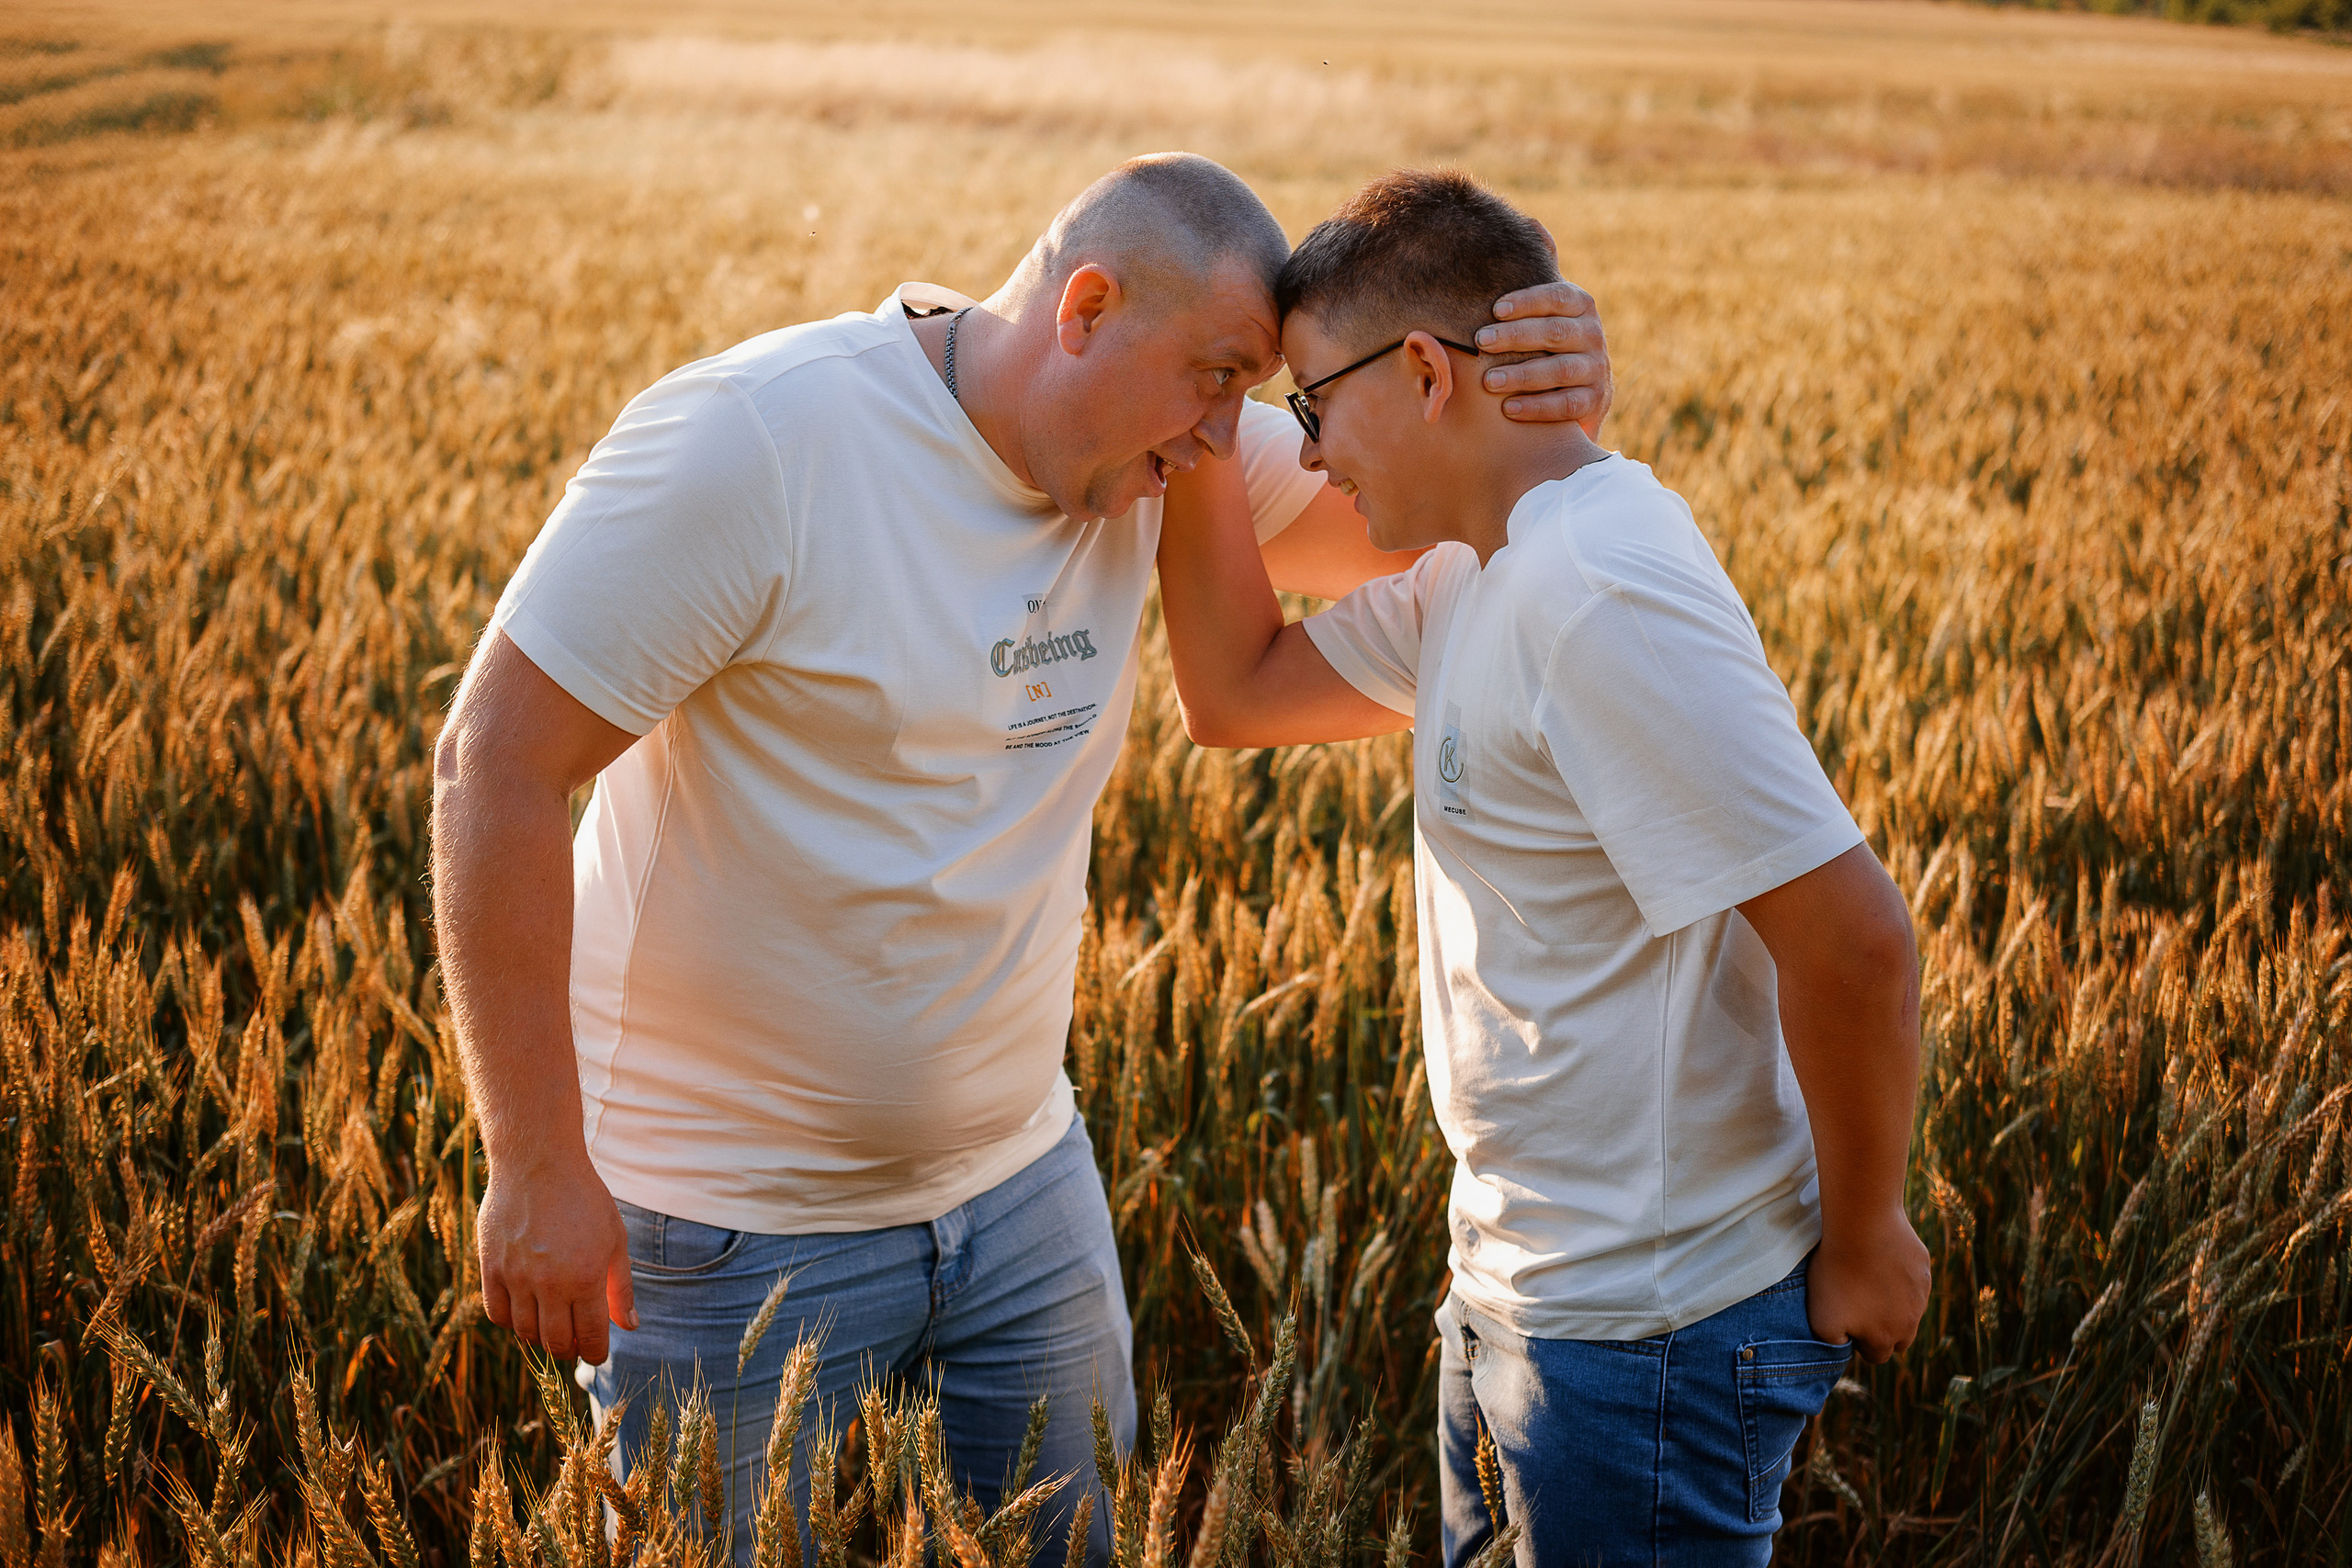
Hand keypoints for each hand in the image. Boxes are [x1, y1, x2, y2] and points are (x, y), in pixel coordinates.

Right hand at [478, 1153, 637, 1364]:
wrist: (538, 1163)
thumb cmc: (584, 1199)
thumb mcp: (615, 1240)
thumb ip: (620, 1288)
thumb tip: (629, 1327)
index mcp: (586, 1278)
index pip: (590, 1338)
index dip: (595, 1353)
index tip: (597, 1352)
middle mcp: (550, 1284)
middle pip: (556, 1343)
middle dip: (570, 1348)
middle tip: (575, 1339)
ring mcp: (516, 1277)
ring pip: (526, 1333)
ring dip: (541, 1336)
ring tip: (552, 1323)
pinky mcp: (490, 1268)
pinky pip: (497, 1314)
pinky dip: (512, 1321)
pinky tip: (525, 1309)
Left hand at [1475, 280, 1611, 437]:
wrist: (1580, 389)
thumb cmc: (1550, 338)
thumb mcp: (1549, 303)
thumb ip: (1541, 268)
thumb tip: (1530, 223)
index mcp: (1581, 304)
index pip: (1557, 297)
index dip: (1528, 301)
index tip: (1495, 309)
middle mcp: (1593, 334)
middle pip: (1555, 333)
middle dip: (1517, 337)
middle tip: (1481, 341)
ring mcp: (1597, 368)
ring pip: (1560, 371)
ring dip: (1523, 375)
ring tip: (1489, 381)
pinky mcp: (1595, 401)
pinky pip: (1567, 405)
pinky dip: (1538, 408)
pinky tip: (1508, 410)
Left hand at [1805, 1208, 1931, 1363]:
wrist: (1863, 1228)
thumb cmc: (1837, 1275)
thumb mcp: (1821, 1319)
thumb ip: (1835, 1342)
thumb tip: (1846, 1344)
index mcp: (1886, 1338)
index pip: (1877, 1356)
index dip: (1861, 1343)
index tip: (1847, 1323)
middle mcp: (1910, 1322)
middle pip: (1899, 1338)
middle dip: (1882, 1329)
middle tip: (1859, 1305)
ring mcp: (1920, 1294)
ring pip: (1909, 1310)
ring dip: (1892, 1302)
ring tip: (1868, 1280)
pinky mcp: (1922, 1270)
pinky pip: (1912, 1280)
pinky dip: (1898, 1275)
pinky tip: (1879, 1259)